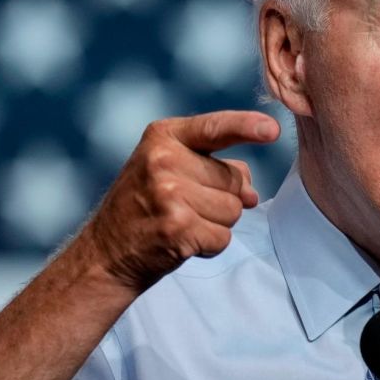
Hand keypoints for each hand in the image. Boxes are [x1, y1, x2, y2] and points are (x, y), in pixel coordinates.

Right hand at [82, 110, 279, 291]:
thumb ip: (215, 168)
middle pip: (233, 179)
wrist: (106, 252)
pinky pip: (222, 237)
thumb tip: (251, 193)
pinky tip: (181, 242)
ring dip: (215, 224)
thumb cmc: (145, 207)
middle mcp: (163, 159)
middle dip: (221, 199)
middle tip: (182, 208)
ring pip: (233, 210)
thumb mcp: (171, 171)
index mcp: (163, 136)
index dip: (248, 127)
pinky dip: (209, 246)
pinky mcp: (176, 227)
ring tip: (181, 223)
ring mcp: (169, 193)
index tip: (273, 131)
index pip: (216, 127)